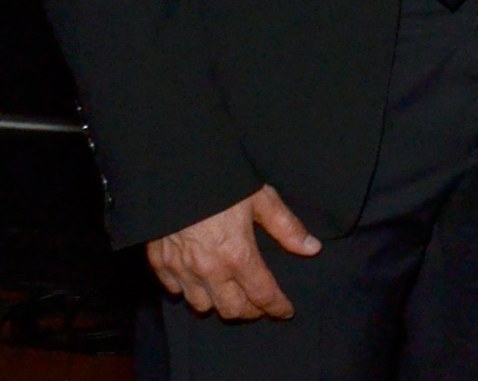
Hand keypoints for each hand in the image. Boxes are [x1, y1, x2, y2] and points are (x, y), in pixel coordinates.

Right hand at [146, 185, 318, 320]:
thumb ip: (286, 227)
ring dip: (217, 304)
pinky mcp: (159, 262)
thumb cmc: (221, 182)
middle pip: (231, 309)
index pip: (263, 294)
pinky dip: (187, 290)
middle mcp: (208, 269)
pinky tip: (197, 281)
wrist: (173, 171)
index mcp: (237, 255)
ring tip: (229, 294)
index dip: (277, 307)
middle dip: (249, 312)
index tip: (285, 312)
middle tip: (259, 305)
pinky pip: (174, 290)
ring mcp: (180, 269)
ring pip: (200, 305)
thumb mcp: (261, 199)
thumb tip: (311, 248)